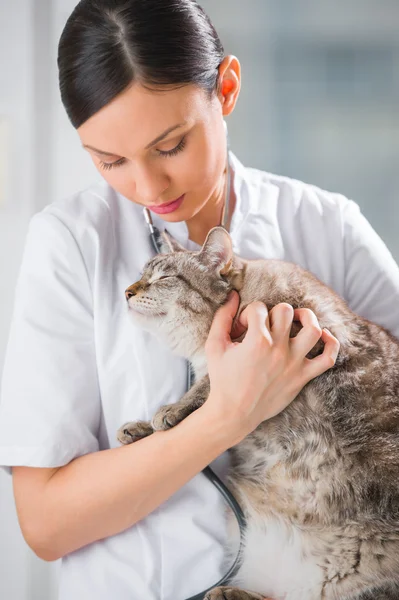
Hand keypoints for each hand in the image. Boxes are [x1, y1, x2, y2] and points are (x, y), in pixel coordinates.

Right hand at [204, 290, 339, 437]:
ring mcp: (294, 363)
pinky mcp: (302, 377)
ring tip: (296, 319)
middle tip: (264, 327)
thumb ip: (222, 317)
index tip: (241, 330)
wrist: (234, 413)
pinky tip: (322, 335)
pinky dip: (330, 343)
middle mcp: (278, 350)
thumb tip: (233, 295)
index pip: (259, 308)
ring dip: (306, 317)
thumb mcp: (215, 346)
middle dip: (272, 313)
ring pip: (313, 328)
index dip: (248, 314)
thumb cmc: (222, 379)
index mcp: (257, 341)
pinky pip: (328, 358)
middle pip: (286, 311)